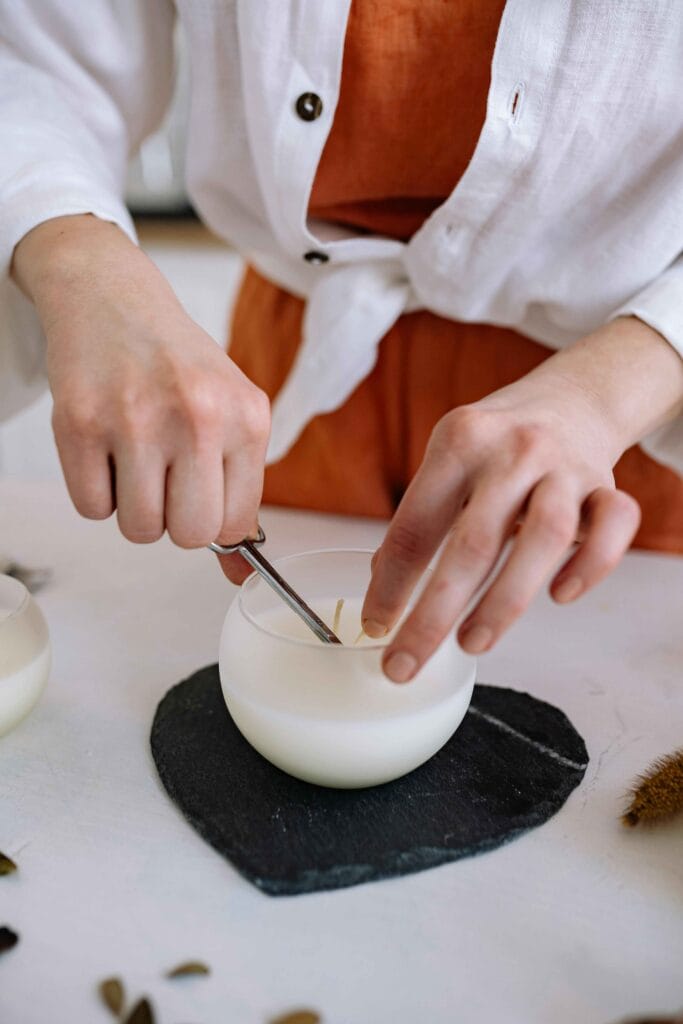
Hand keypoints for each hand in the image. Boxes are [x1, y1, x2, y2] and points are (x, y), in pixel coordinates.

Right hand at [12, 215, 269, 582]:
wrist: (113, 298)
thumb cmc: (176, 364)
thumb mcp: (229, 415)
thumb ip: (238, 493)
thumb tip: (239, 574)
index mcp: (246, 417)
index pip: (237, 523)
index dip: (214, 524)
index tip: (200, 502)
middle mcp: (197, 416)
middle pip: (190, 535)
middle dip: (174, 522)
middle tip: (165, 482)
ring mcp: (136, 418)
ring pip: (138, 529)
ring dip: (133, 508)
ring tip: (135, 459)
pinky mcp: (79, 422)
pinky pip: (92, 509)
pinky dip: (95, 491)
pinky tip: (105, 447)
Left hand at [362, 317, 682, 681]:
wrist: (571, 398)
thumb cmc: (498, 443)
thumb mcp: (447, 460)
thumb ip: (421, 518)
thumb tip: (383, 584)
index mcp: (459, 442)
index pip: (415, 525)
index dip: (391, 584)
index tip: (375, 626)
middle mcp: (512, 452)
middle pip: (472, 542)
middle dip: (434, 614)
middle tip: (406, 662)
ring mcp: (564, 468)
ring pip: (545, 537)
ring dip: (505, 601)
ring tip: (472, 643)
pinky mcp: (607, 486)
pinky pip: (612, 527)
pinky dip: (589, 567)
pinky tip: (561, 596)